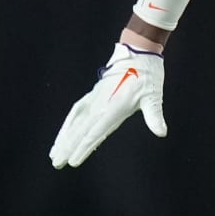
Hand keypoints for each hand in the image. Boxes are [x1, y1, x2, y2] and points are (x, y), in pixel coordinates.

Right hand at [49, 43, 167, 168]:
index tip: (73, 161)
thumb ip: (154, 116)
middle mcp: (102, 104)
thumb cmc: (148, 76)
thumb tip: (161, 132)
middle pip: (80, 130)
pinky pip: (77, 111)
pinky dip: (68, 123)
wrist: (138, 52)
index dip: (83, 148)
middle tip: (56, 163)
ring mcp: (96, 99)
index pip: (95, 132)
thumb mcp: (154, 97)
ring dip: (63, 137)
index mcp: (115, 107)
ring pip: (75, 121)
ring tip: (53, 153)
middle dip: (67, 147)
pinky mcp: (94, 94)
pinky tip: (63, 133)